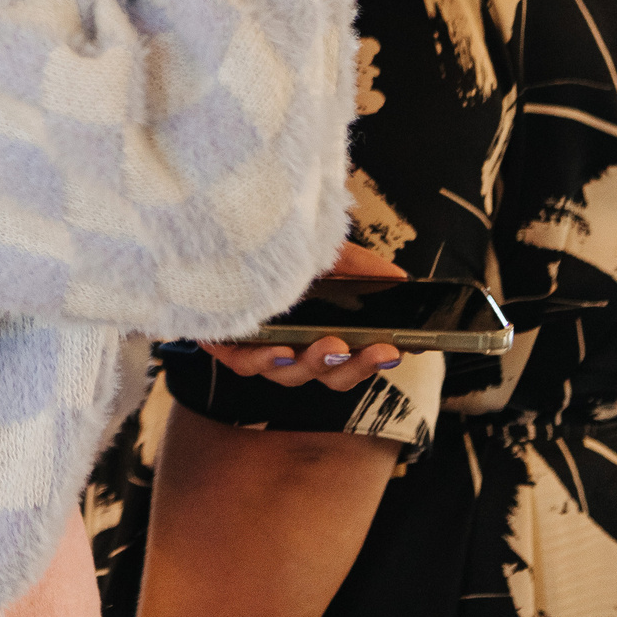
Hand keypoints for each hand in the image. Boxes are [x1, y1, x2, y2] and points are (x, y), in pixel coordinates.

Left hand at [200, 242, 409, 392]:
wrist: (216, 241)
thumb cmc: (274, 255)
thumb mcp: (322, 253)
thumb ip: (359, 266)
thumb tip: (399, 279)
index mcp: (320, 334)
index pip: (352, 360)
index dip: (373, 361)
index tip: (396, 349)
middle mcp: (293, 349)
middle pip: (329, 375)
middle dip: (355, 365)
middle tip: (376, 349)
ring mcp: (261, 350)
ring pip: (290, 374)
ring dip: (314, 363)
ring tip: (330, 345)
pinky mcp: (226, 345)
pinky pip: (245, 363)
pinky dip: (263, 360)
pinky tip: (278, 348)